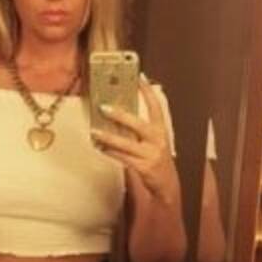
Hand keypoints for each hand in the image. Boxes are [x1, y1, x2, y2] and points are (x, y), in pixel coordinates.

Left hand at [90, 76, 174, 198]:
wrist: (167, 184)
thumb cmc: (157, 159)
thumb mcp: (154, 141)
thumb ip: (140, 129)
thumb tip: (118, 114)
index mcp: (161, 131)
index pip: (156, 107)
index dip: (148, 91)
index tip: (139, 77)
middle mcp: (158, 141)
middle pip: (138, 124)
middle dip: (120, 115)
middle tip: (104, 107)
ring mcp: (151, 154)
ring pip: (126, 143)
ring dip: (108, 137)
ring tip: (95, 132)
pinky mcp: (143, 167)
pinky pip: (123, 158)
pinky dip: (110, 152)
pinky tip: (101, 148)